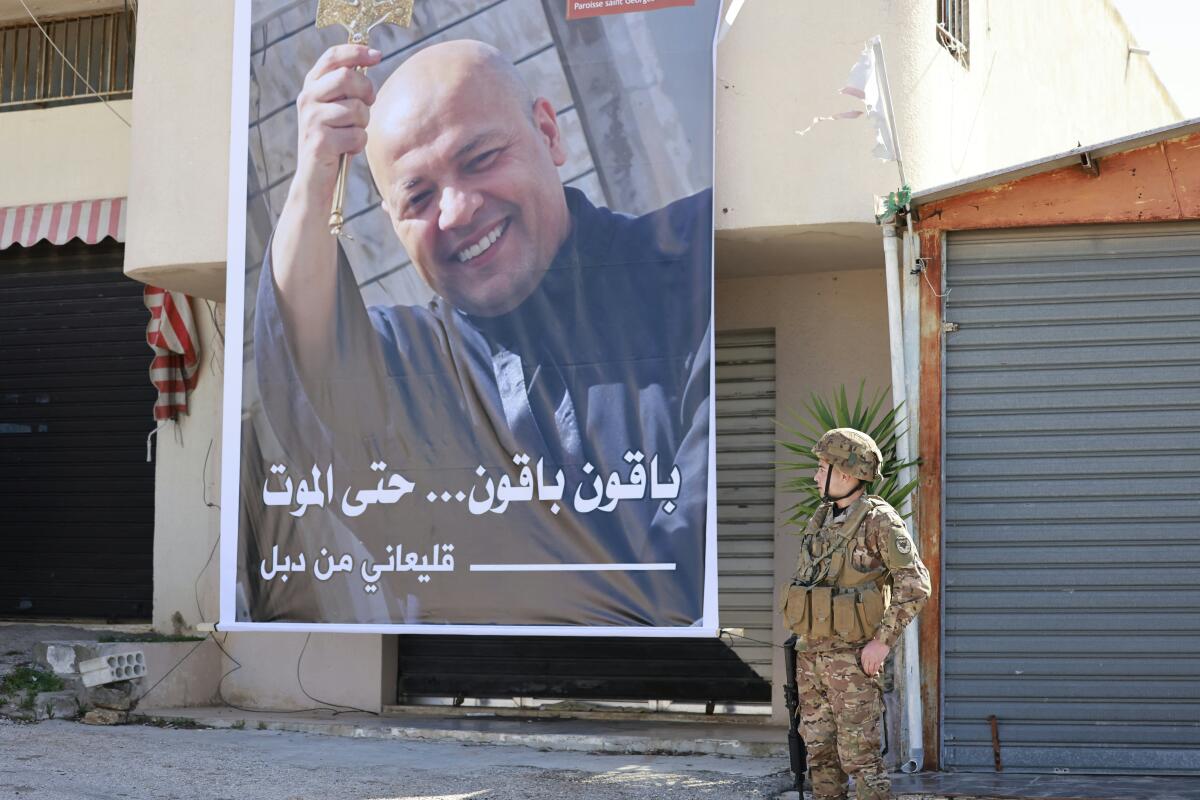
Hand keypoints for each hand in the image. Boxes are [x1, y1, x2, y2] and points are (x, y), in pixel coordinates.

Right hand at [293, 44, 381, 198]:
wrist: (314, 180)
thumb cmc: (333, 142)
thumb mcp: (338, 109)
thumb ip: (347, 88)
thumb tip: (369, 60)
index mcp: (311, 87)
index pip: (332, 57)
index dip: (356, 51)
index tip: (378, 55)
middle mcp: (307, 99)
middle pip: (347, 77)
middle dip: (366, 92)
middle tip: (367, 106)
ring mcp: (311, 119)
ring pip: (356, 109)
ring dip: (363, 125)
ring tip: (350, 135)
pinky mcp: (320, 141)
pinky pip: (357, 135)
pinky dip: (358, 145)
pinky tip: (346, 151)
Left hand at [860, 639, 889, 675]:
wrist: (882, 642)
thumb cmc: (874, 643)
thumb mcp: (866, 646)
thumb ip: (862, 650)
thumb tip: (857, 651)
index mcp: (864, 653)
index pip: (862, 662)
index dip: (863, 667)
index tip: (864, 669)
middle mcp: (867, 657)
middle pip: (866, 666)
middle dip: (866, 671)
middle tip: (867, 674)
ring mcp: (873, 659)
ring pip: (871, 668)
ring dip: (871, 672)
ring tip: (871, 674)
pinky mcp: (878, 661)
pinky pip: (876, 667)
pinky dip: (875, 670)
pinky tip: (875, 672)